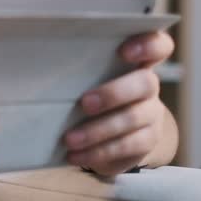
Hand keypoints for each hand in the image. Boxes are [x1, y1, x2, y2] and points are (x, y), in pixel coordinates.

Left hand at [63, 31, 176, 175]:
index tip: (124, 50)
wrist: (113, 133)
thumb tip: (41, 59)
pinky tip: (76, 155)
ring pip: (133, 119)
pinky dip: (99, 152)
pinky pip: (127, 146)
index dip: (147, 45)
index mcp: (137, 61)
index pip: (159, 45)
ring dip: (98, 130)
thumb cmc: (91, 91)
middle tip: (84, 103)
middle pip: (145, 83)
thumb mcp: (87, 76)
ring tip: (70, 139)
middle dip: (113, 93)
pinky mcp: (147, 141)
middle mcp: (149, 85)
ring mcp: (151, 113)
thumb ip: (78, 65)